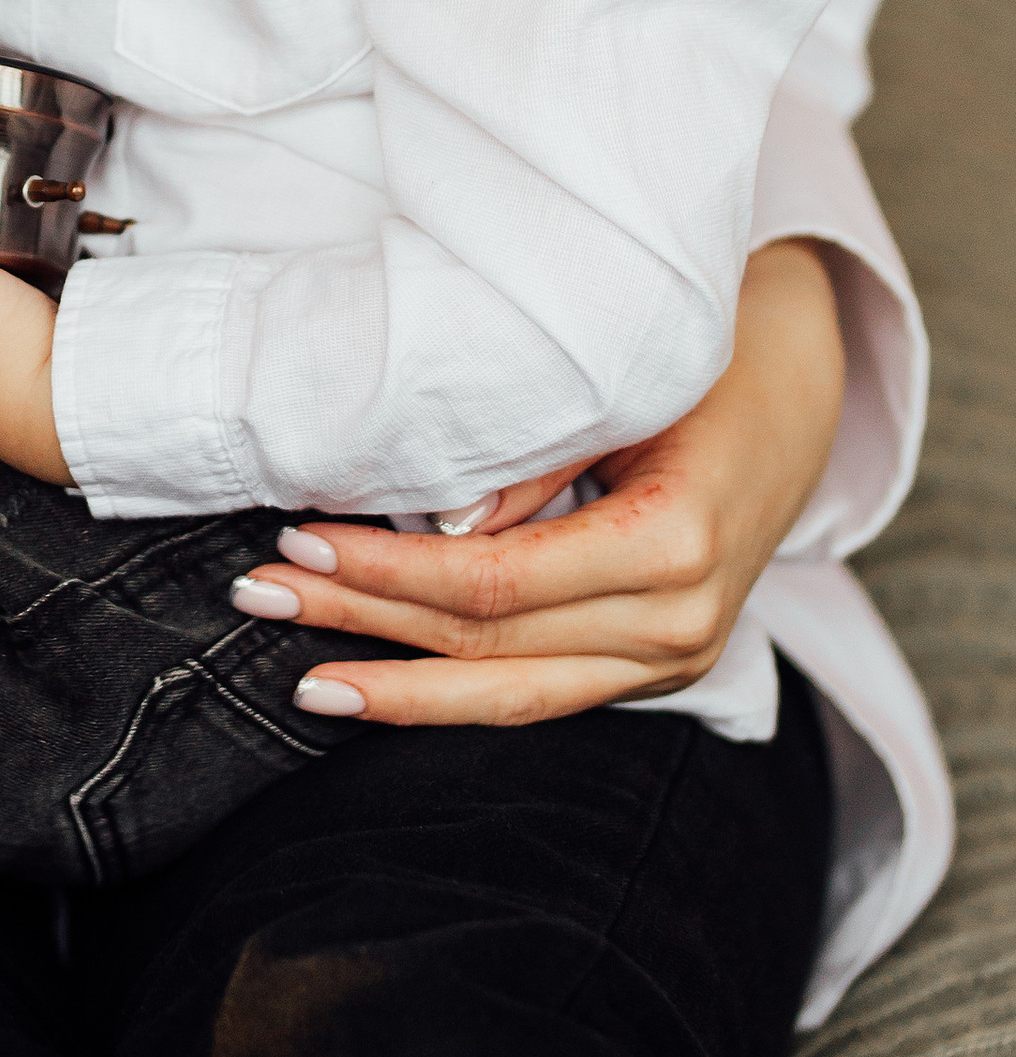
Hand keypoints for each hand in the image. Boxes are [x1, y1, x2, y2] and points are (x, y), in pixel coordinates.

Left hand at [227, 237, 846, 723]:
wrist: (798, 394)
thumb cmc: (703, 361)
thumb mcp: (625, 384)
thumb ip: (535, 458)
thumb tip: (435, 521)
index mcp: (677, 545)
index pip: (498, 583)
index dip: (389, 569)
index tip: (297, 535)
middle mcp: (682, 625)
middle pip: (492, 645)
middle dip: (364, 625)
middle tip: (258, 594)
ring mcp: (676, 661)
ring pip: (516, 694)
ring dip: (400, 684)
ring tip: (300, 674)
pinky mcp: (655, 669)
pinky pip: (543, 693)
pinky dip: (457, 689)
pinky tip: (380, 681)